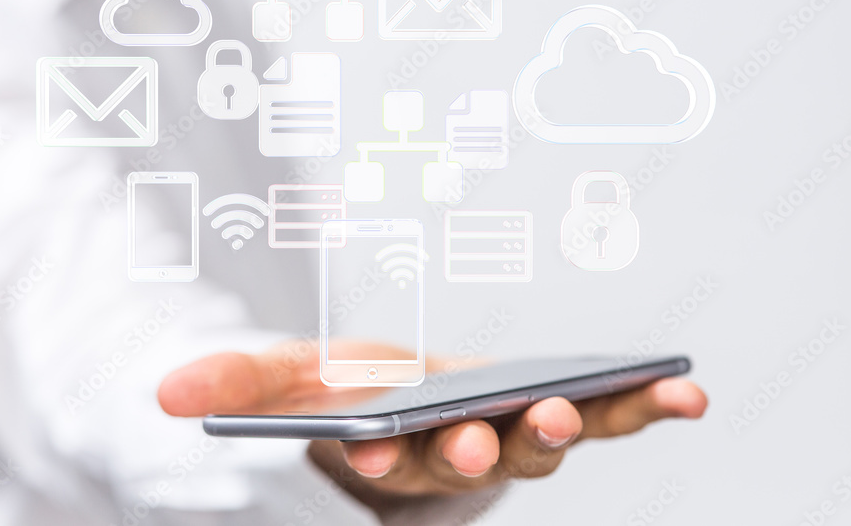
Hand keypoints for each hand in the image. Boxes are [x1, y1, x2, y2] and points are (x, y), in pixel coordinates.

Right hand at [158, 341, 706, 512]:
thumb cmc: (342, 400)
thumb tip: (163, 393)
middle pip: (466, 461)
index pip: (381, 466)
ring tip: (573, 405)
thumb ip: (234, 387)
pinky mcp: (556, 416)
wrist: (408, 413)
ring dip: (562, 427)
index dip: (381, 460)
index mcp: (385, 453)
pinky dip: (641, 408)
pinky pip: (605, 416)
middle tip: (473, 436)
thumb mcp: (286, 384)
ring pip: (541, 441)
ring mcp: (509, 436)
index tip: (375, 450)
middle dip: (469, 448)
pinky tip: (687, 395)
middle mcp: (452, 456)